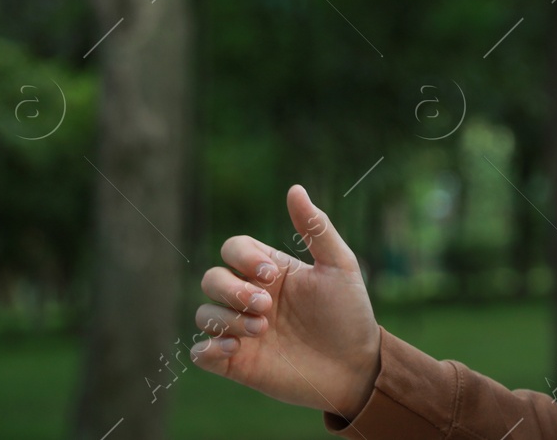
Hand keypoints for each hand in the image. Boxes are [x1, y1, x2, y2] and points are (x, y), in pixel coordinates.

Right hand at [189, 184, 381, 419]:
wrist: (356, 368)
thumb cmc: (349, 314)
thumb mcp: (339, 267)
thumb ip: (316, 228)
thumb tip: (294, 189)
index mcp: (271, 271)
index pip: (234, 250)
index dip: (242, 257)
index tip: (271, 275)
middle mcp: (251, 297)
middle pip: (211, 279)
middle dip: (231, 290)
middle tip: (266, 306)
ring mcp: (241, 330)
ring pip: (204, 314)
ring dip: (225, 319)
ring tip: (262, 330)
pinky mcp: (236, 362)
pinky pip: (200, 352)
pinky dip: (208, 348)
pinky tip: (236, 349)